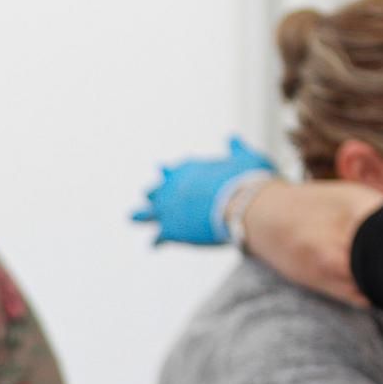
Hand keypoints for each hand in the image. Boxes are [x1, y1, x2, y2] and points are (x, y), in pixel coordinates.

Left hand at [132, 136, 275, 244]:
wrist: (245, 205)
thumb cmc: (250, 180)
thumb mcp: (245, 158)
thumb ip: (236, 149)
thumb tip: (231, 138)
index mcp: (188, 168)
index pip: (173, 170)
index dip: (169, 172)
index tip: (161, 169)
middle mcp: (172, 186)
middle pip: (156, 190)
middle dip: (154, 193)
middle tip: (147, 194)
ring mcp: (168, 209)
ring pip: (147, 213)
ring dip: (141, 215)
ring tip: (132, 217)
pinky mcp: (171, 230)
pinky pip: (158, 238)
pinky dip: (156, 242)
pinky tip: (153, 245)